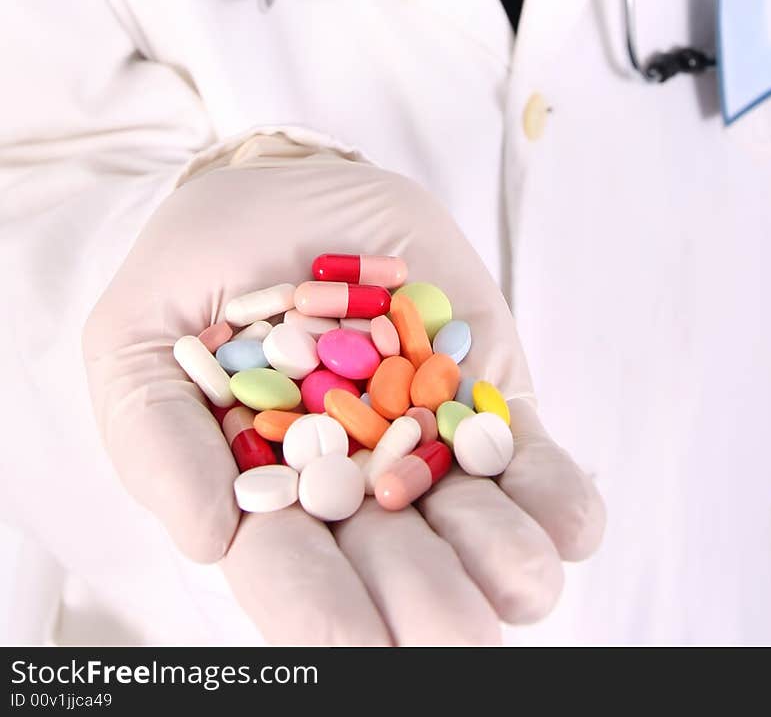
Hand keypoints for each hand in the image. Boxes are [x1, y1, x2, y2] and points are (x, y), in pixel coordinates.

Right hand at [83, 135, 603, 644]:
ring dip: (503, 559)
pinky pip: (527, 460)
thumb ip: (156, 434)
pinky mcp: (485, 395)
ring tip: (519, 578)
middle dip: (427, 603)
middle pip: (396, 567)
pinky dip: (555, 498)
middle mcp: (354, 490)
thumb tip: (208, 541)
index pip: (291, 574)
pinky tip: (568, 524)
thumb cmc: (194, 270)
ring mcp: (427, 446)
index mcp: (264, 497)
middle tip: (457, 634)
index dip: (323, 615)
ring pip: (476, 530)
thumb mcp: (139, 334)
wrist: (278, 187)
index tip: (358, 646)